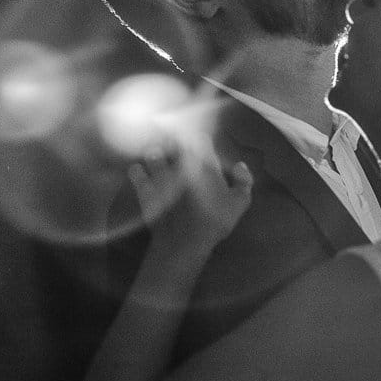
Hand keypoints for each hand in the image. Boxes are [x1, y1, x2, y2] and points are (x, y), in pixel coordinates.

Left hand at [129, 143, 253, 254]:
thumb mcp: (239, 203)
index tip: (199, 142)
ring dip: (156, 154)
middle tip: (176, 146)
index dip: (199, 138)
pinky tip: (142, 173)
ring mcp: (160, 175)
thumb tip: (240, 165)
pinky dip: (139, 170)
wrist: (185, 242)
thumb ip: (244, 181)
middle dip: (175, 141)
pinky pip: (136, 170)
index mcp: (205, 164)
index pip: (200, 139)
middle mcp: (180, 164)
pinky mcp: (145, 188)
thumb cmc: (214, 221)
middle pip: (174, 141)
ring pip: (153, 152)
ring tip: (158, 158)